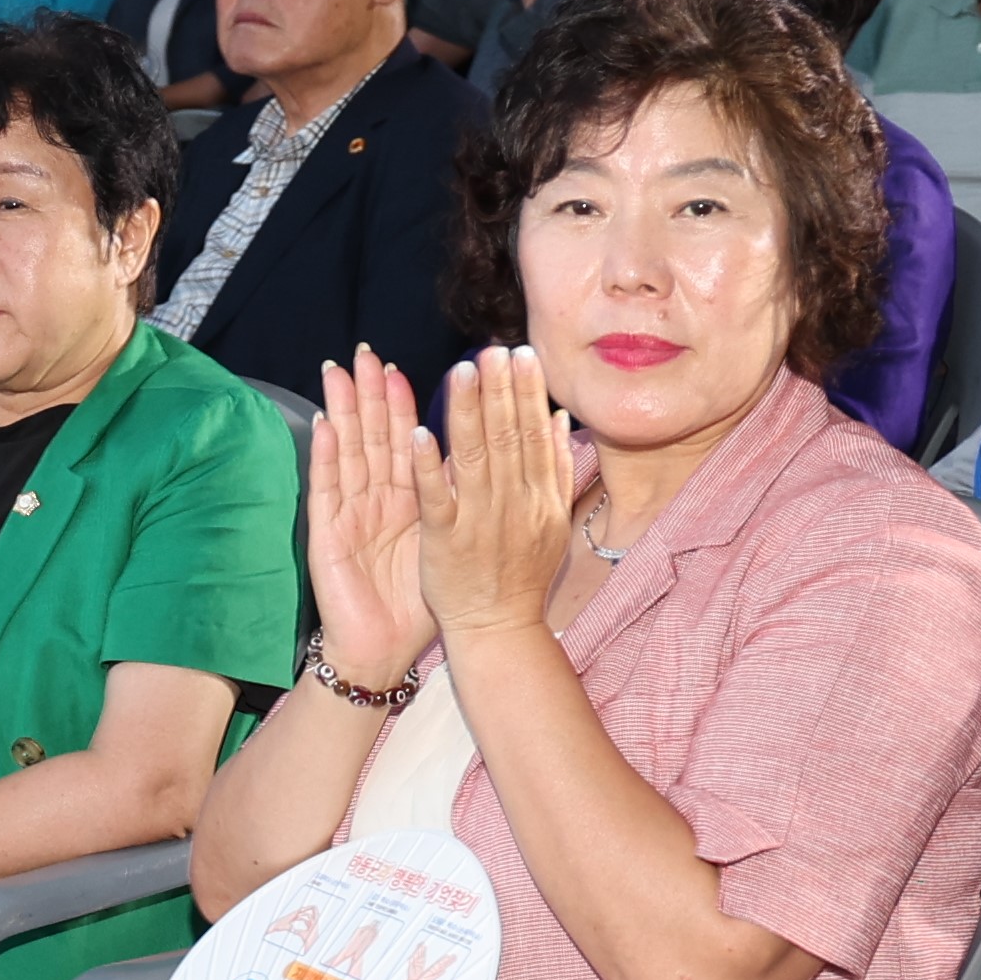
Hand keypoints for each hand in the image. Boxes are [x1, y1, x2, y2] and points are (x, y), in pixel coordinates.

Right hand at [302, 354, 441, 686]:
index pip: (403, 441)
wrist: (382, 649)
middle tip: (367, 352)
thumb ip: (455, 500)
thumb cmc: (417, 601)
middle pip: (371, 436)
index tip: (401, 367)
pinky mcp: (327, 534)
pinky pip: (327, 488)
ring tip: (339, 371)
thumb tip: (483, 457)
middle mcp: (374, 500)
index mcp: (407, 500)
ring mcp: (348, 513)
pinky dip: (326, 456)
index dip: (402, 404)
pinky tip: (326, 424)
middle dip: (368, 393)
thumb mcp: (445, 542)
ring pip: (347, 451)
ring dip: (344, 410)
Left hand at [417, 346, 586, 643]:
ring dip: (468, 413)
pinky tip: (420, 432)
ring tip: (461, 372)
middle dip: (499, 390)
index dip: (527, 392)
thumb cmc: (522, 576)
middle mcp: (513, 503)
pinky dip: (428, 465)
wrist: (499, 629)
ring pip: (474, 458)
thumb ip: (558, 470)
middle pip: (507, 438)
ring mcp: (478, 520)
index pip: (533, 434)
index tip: (520, 354)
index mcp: (539, 497)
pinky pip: (436, 496)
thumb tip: (560, 419)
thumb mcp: (553, 523)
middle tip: (491, 350)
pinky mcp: (444, 539)